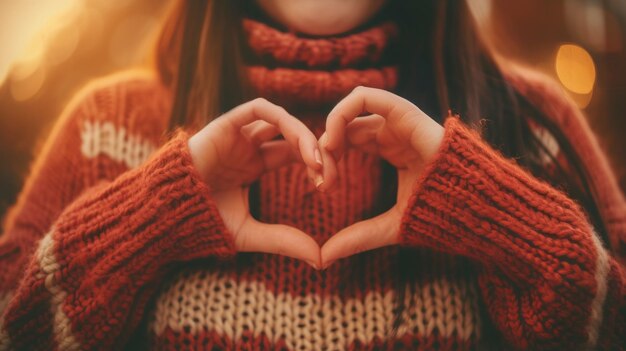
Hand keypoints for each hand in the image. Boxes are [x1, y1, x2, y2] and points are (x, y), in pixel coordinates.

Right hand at [188, 98, 322, 267]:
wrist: (165, 214)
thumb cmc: (201, 222)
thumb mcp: (248, 233)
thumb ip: (283, 240)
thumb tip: (321, 260)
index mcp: (255, 164)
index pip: (295, 154)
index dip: (316, 164)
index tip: (328, 185)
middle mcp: (248, 145)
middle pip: (292, 135)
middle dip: (315, 149)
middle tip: (328, 172)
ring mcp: (237, 133)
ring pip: (279, 119)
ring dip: (303, 134)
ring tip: (316, 159)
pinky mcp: (225, 124)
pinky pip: (258, 108)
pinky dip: (283, 118)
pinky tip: (299, 142)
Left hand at [318, 87, 444, 267]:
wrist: (480, 210)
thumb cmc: (444, 216)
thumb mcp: (391, 227)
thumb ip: (358, 237)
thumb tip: (323, 258)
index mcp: (390, 148)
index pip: (347, 141)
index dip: (326, 159)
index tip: (320, 186)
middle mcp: (394, 131)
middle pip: (345, 126)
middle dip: (324, 149)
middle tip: (318, 178)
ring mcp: (401, 120)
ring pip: (352, 107)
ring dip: (330, 130)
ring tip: (323, 158)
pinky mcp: (407, 114)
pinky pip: (367, 97)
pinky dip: (341, 112)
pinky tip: (333, 141)